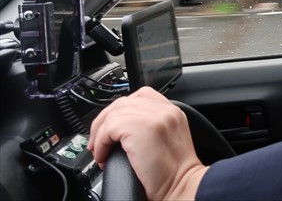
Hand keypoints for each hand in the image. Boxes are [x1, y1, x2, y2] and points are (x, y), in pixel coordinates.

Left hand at [88, 87, 208, 199]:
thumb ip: (153, 126)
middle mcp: (164, 110)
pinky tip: (103, 156)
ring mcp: (154, 116)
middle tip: (98, 141)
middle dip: (105, 121)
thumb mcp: (168, 140)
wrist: (182, 187)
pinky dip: (100, 143)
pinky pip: (109, 128)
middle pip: (123, 102)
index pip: (142, 95)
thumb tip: (123, 129)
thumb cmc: (174, 173)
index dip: (122, 110)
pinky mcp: (141, 128)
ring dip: (100, 134)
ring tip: (100, 151)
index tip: (112, 127)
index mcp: (172, 111)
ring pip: (113, 113)